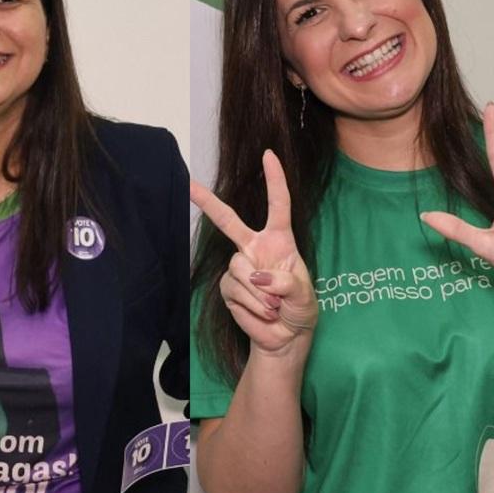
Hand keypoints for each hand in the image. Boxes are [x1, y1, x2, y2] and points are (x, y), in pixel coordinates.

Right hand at [190, 150, 317, 354]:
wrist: (285, 337)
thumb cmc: (300, 310)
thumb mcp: (304, 295)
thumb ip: (286, 284)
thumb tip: (258, 277)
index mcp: (279, 241)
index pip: (278, 205)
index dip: (274, 180)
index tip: (268, 156)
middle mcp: (255, 248)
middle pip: (228, 220)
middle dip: (207, 202)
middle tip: (189, 184)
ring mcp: (239, 267)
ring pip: (239, 269)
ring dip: (261, 295)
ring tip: (274, 307)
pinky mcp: (228, 288)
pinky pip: (235, 290)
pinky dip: (252, 305)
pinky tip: (263, 312)